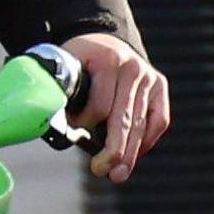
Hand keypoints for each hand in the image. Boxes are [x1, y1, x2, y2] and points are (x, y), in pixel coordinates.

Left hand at [60, 30, 170, 182]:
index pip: (100, 104)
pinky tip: (135, 156)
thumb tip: (53, 127)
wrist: (102, 39)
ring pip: (142, 124)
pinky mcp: (159, 86)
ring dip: (130, 154)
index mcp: (106, 60)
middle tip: (101, 171)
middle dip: (113, 150)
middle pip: (124, 119)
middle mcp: (132, 68)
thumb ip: (60, 92)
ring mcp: (148, 77)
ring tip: (118, 174)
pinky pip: (158, 119)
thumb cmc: (77, 61)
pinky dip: (147, 140)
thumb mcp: (64, 66)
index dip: (84, 123)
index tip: (72, 132)